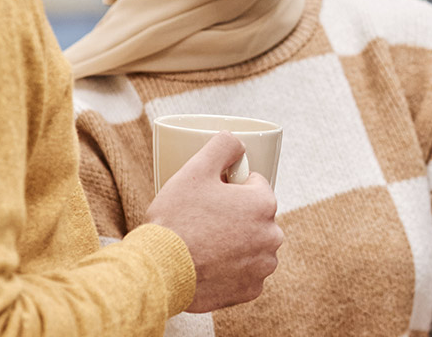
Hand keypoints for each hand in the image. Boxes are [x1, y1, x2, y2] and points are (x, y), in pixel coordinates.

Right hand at [146, 132, 283, 312]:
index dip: (230, 188)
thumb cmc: (176, 219)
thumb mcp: (195, 170)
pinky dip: (232, 269)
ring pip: (252, 245)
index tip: (210, 198)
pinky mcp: (250, 291)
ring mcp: (262, 266)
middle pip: (255, 216)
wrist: (159, 271)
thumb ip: (222, 146)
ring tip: (205, 244)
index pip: (254, 186)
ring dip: (236, 243)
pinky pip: (245, 273)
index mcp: (264, 203)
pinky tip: (210, 265)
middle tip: (204, 220)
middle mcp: (272, 236)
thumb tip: (238, 141)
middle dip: (235, 216)